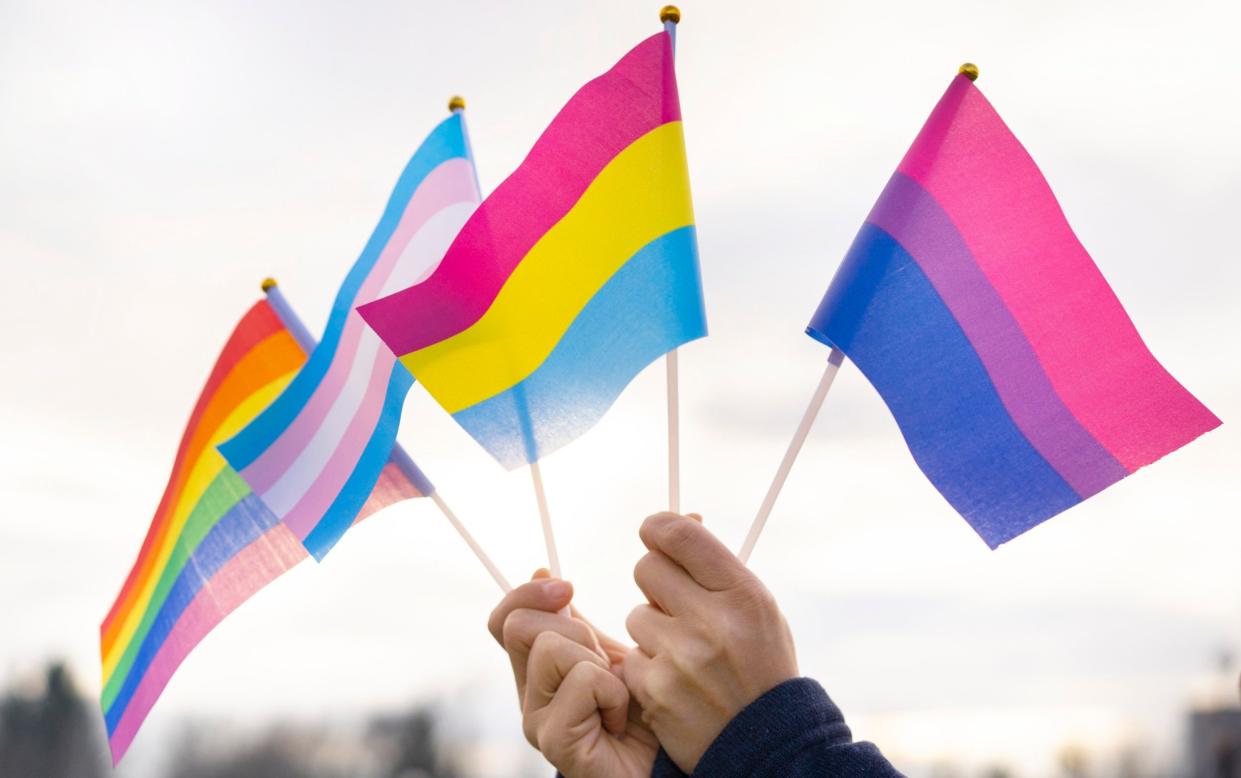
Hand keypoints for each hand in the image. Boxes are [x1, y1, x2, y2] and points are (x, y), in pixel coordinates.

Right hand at [488, 572, 657, 777]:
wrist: (667, 763)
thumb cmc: (643, 712)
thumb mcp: (608, 654)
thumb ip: (576, 623)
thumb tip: (541, 573)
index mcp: (537, 672)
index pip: (505, 619)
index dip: (528, 594)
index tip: (565, 588)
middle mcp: (528, 696)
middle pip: (520, 625)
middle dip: (573, 628)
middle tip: (603, 662)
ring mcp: (537, 722)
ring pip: (550, 646)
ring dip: (598, 663)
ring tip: (616, 695)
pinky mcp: (555, 742)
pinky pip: (582, 680)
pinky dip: (613, 692)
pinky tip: (619, 718)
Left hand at [623, 513, 797, 772]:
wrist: (769, 746)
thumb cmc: (761, 666)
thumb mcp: (757, 609)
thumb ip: (717, 568)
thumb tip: (677, 518)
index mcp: (742, 594)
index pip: (681, 535)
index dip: (658, 527)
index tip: (653, 532)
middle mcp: (712, 621)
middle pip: (646, 568)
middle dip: (655, 582)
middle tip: (674, 602)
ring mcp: (681, 657)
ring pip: (636, 615)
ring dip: (652, 631)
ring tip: (685, 654)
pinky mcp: (655, 691)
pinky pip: (631, 658)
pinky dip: (648, 669)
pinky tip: (676, 683)